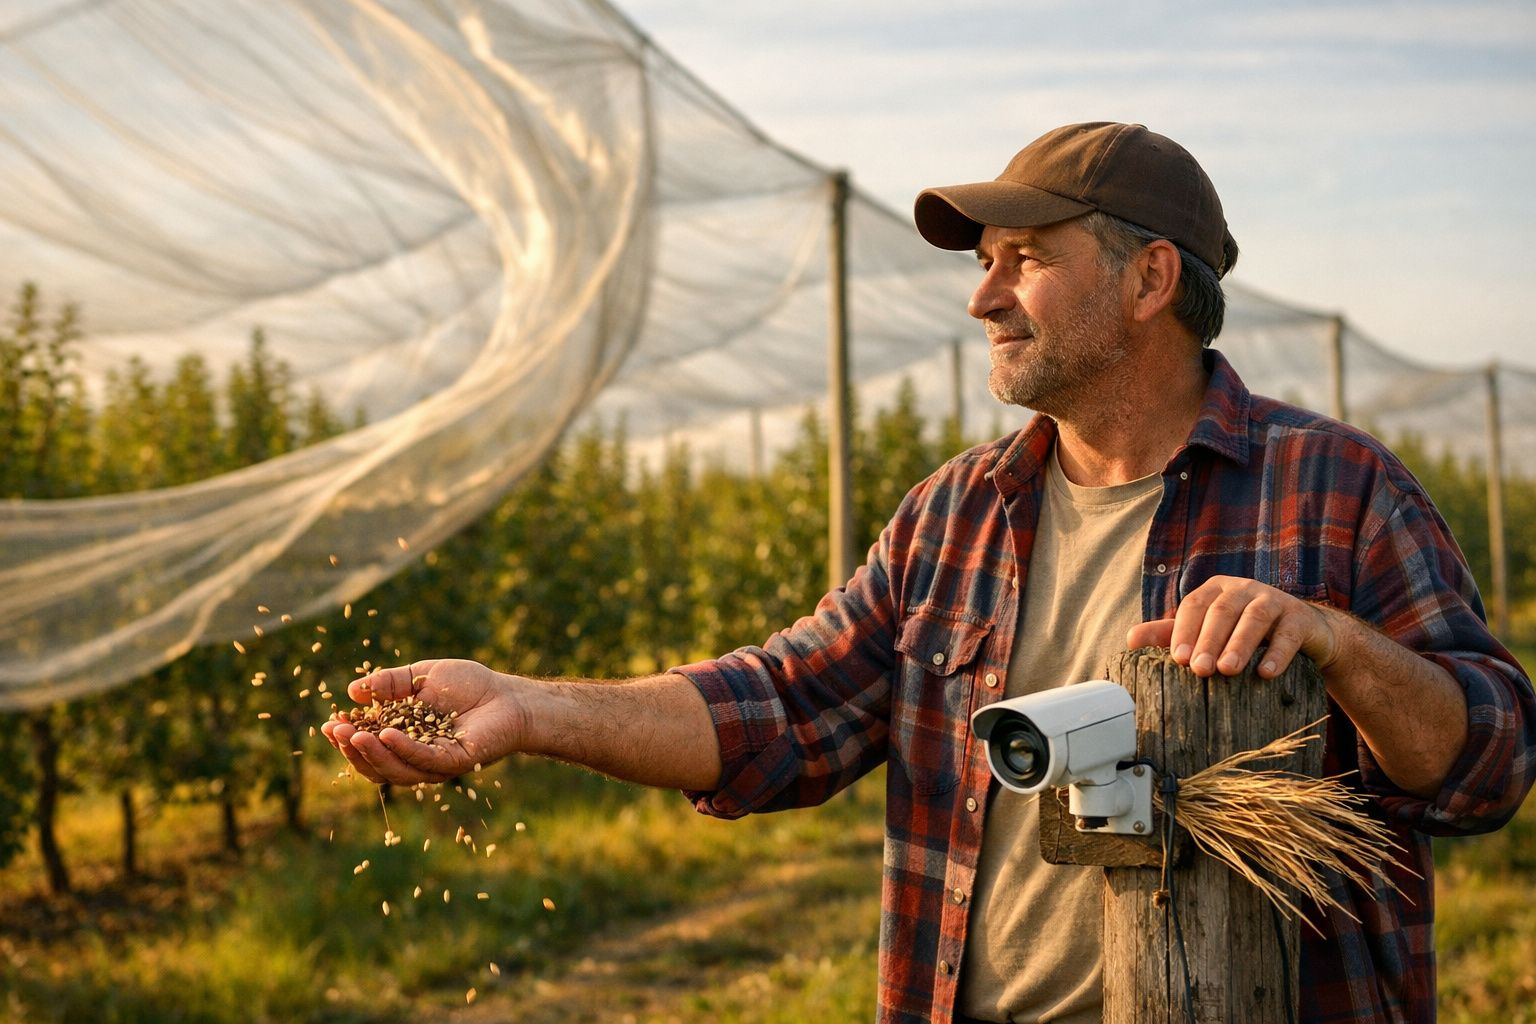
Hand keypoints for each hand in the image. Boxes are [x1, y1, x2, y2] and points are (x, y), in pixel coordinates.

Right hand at [320, 658, 525, 784]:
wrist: (509, 695)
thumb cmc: (469, 686)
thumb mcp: (421, 676)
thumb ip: (390, 683)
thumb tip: (352, 690)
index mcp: (404, 738)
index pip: (368, 745)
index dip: (347, 737)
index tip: (329, 722)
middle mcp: (416, 756)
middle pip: (376, 763)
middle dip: (352, 748)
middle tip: (335, 730)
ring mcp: (435, 763)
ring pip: (396, 768)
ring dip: (372, 752)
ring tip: (354, 735)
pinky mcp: (455, 762)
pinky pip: (424, 760)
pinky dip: (403, 748)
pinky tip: (387, 734)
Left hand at [1125, 576, 1340, 679]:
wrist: (1301, 633)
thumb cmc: (1242, 632)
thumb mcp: (1207, 630)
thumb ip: (1170, 634)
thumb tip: (1129, 640)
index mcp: (1215, 589)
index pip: (1194, 605)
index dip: (1184, 631)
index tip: (1179, 660)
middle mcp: (1243, 589)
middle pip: (1222, 611)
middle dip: (1209, 640)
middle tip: (1200, 670)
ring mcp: (1273, 599)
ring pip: (1254, 618)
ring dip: (1240, 644)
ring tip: (1228, 670)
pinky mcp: (1299, 617)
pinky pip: (1288, 633)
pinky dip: (1277, 653)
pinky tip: (1265, 673)